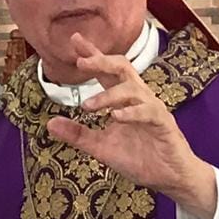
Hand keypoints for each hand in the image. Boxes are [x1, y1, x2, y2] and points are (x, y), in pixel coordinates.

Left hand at [45, 33, 216, 218]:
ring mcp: (152, 109)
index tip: (74, 39)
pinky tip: (115, 117)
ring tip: (87, 106)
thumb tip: (50, 123)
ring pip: (132, 89)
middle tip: (81, 61)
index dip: (92, 54)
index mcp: (123, 99)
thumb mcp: (101, 147)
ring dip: (108, 96)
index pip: (106, 71)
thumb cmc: (139, 159)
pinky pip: (148, 112)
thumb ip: (78, 134)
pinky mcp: (163, 124)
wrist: (169, 179)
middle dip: (102, 60)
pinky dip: (131, 113)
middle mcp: (138, 97)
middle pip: (122, 68)